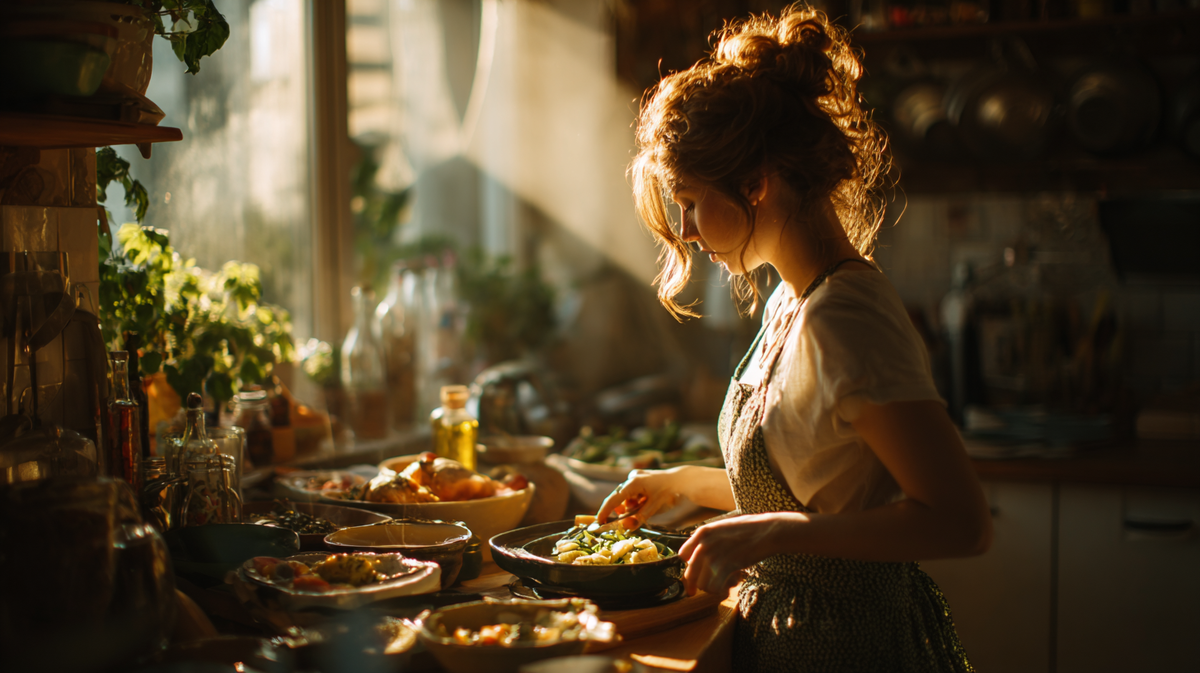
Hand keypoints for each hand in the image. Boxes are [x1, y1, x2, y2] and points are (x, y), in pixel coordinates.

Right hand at [595, 467, 685, 525]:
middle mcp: (631, 478)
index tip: (599, 521)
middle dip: (622, 510)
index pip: (613, 500)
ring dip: (630, 505)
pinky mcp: (641, 477)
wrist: (681, 480)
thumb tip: (626, 526)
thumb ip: (639, 517)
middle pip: (619, 498)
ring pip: (627, 496)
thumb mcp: (653, 508)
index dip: (605, 511)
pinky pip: (632, 491)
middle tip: (627, 521)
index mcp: (632, 483)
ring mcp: (636, 476)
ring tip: (642, 510)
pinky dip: (636, 499)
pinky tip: (645, 502)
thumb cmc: (667, 493)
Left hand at [678, 512, 794, 595]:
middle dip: (697, 584)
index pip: (683, 555)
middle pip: (690, 574)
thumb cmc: (747, 530)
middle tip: (704, 588)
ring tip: (726, 581)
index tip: (697, 571)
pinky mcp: (725, 567)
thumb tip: (697, 557)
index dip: (690, 565)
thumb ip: (707, 540)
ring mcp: (714, 556)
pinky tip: (732, 583)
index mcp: (702, 533)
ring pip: (703, 584)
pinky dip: (722, 590)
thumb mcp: (721, 528)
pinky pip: (715, 588)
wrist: (766, 531)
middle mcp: (704, 544)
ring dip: (713, 587)